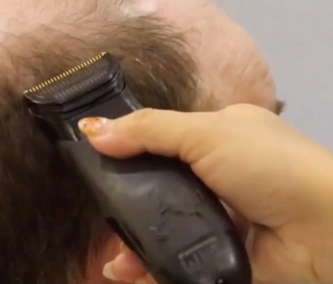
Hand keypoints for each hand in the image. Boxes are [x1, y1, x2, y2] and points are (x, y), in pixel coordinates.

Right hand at [79, 104, 332, 283]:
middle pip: (160, 183)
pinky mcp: (220, 254)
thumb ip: (147, 130)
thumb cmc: (265, 165)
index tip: (97, 159)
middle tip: (99, 212)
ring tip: (110, 255)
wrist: (327, 234)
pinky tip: (125, 269)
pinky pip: (176, 256)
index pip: (165, 136)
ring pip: (164, 224)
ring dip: (134, 238)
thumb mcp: (205, 132)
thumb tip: (90, 128)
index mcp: (221, 133)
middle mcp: (219, 173)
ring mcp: (219, 216)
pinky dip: (151, 264)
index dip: (132, 147)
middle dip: (127, 199)